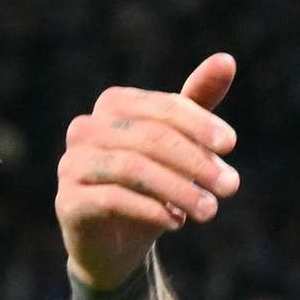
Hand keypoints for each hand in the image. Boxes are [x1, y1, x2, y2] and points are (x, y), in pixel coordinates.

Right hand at [56, 52, 243, 291]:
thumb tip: (226, 59)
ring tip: (210, 210)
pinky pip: (112, 199)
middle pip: (150, 137)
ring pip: (132, 168)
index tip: (230, 145)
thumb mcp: (180, 140)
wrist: (118, 240)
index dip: (198, 123)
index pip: (162, 106)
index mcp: (114, 104)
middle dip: (196, 162)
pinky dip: (151, 210)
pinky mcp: (68, 201)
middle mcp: (86, 128)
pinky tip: (177, 222)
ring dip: (179, 189)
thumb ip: (199, 101)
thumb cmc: (154, 181)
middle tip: (231, 186)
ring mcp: (71, 164)